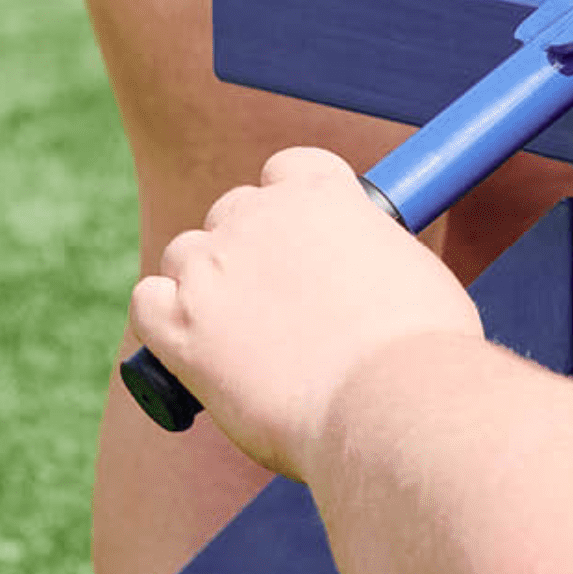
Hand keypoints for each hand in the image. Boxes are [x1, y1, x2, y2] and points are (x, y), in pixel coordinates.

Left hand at [129, 147, 481, 478]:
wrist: (393, 404)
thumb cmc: (423, 355)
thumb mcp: (418, 277)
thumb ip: (378, 262)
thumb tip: (376, 284)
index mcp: (323, 195)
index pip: (290, 169)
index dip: (293, 203)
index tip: (307, 239)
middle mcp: (259, 217)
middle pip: (233, 212)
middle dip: (250, 251)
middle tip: (282, 304)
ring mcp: (213, 270)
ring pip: (185, 256)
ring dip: (206, 286)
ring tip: (245, 338)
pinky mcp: (181, 328)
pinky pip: (149, 303)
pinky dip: (167, 321)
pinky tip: (196, 351)